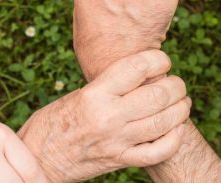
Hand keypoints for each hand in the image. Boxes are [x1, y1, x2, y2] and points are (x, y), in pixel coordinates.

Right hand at [19, 50, 190, 181]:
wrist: (38, 158)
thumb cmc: (51, 122)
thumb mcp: (76, 95)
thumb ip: (107, 87)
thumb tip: (140, 78)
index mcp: (94, 94)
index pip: (137, 68)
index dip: (158, 59)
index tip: (162, 60)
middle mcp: (108, 117)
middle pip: (158, 94)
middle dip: (176, 85)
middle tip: (176, 83)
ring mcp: (116, 141)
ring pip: (165, 122)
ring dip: (181, 109)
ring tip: (181, 102)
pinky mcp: (120, 160)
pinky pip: (158, 151)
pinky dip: (174, 139)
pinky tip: (176, 129)